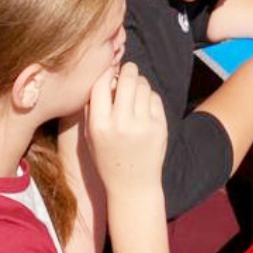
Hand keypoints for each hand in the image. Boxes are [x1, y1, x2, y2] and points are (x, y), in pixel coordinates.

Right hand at [84, 63, 166, 196]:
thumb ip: (94, 107)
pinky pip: (155, 97)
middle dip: (128, 69)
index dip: (105, 72)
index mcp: (99, 125)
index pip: (100, 85)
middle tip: (128, 68)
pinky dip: (149, 96)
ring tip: (135, 89)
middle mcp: (121, 123)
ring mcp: (143, 124)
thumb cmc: (108, 157)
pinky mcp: (160, 125)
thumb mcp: (92, 135)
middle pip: (127, 79)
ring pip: (143, 86)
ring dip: (139, 82)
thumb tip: (105, 75)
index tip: (109, 69)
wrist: (133, 183)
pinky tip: (144, 105)